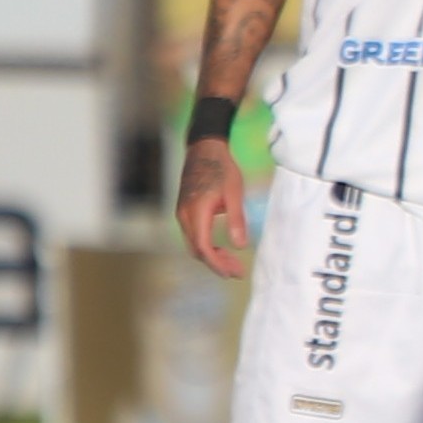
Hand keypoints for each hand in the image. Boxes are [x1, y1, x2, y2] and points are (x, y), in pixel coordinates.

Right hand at [175, 138, 251, 279]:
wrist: (204, 149)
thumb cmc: (221, 169)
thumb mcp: (234, 193)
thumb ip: (237, 220)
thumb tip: (241, 246)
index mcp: (196, 212)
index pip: (203, 248)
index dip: (218, 265)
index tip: (234, 273)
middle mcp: (184, 216)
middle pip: (197, 251)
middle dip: (217, 264)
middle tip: (238, 270)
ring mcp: (181, 214)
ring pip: (193, 245)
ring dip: (212, 256)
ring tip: (233, 262)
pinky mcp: (184, 211)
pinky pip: (193, 236)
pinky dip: (206, 246)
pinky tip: (222, 247)